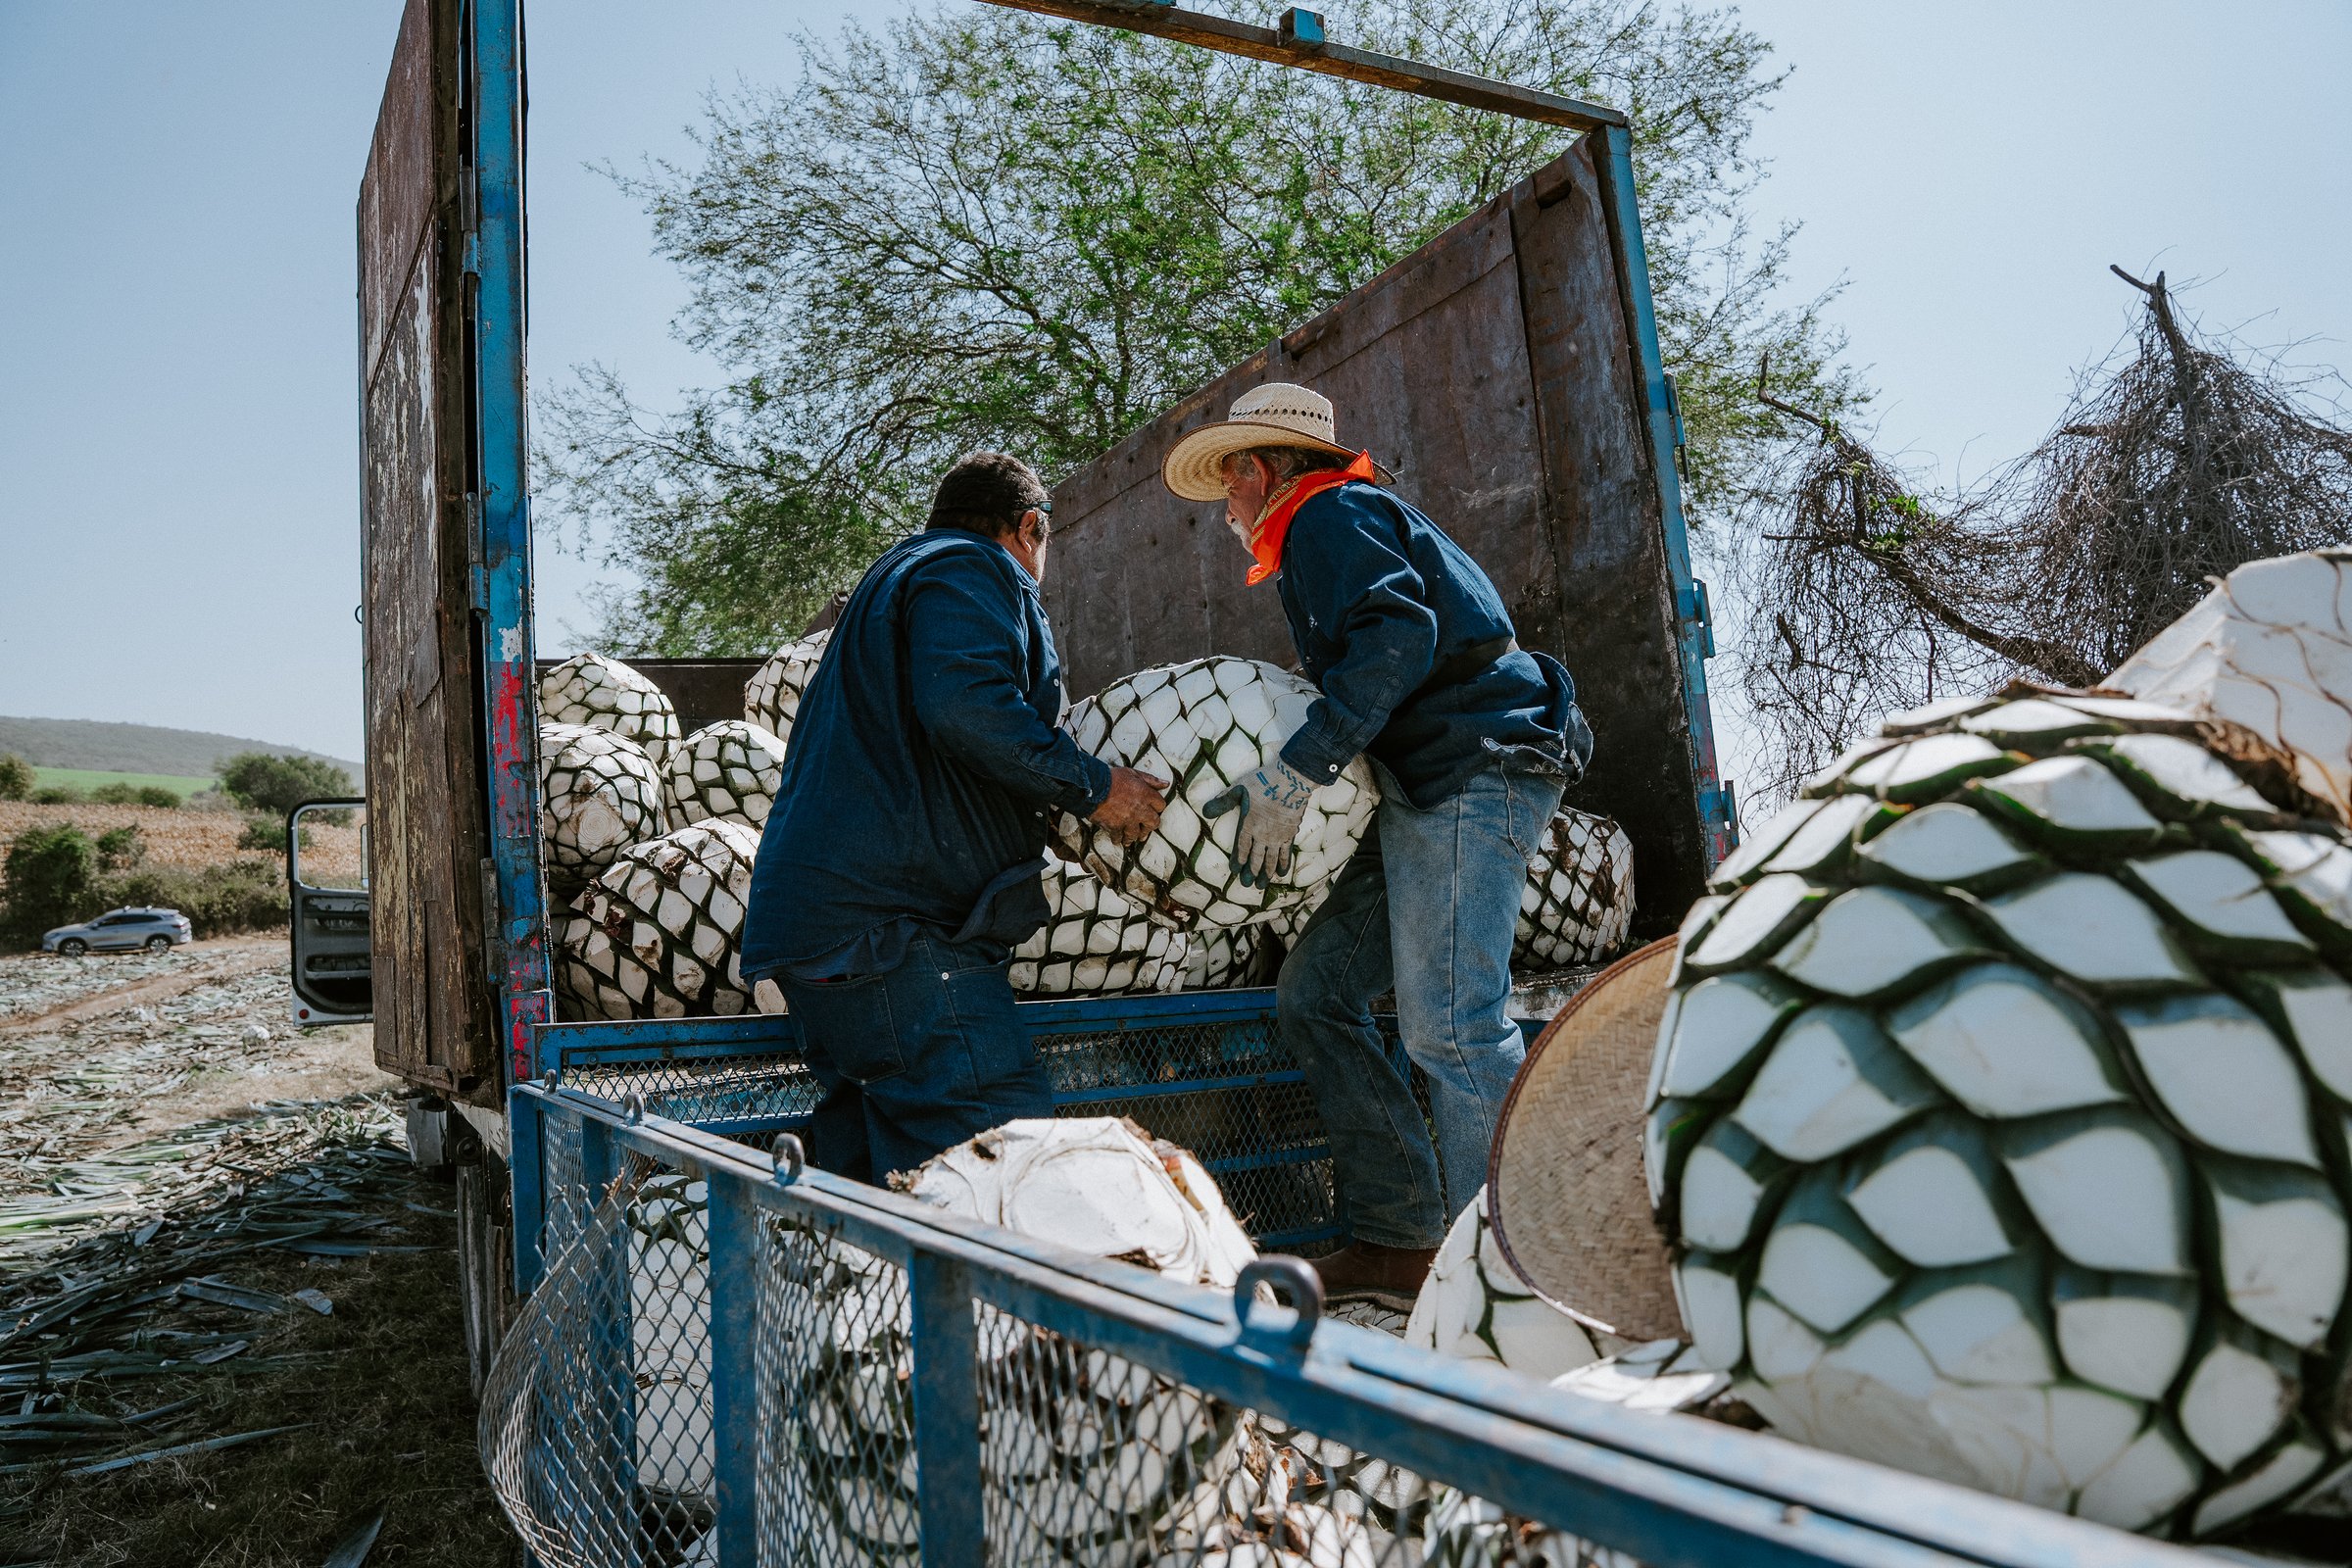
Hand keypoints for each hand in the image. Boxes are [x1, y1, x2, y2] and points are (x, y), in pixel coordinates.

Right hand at [1089, 766, 1168, 845]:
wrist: (1092, 786)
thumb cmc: (1111, 778)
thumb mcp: (1133, 773)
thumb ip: (1150, 780)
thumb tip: (1165, 784)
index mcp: (1146, 795)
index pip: (1161, 805)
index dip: (1157, 807)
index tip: (1152, 809)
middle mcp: (1140, 809)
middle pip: (1153, 823)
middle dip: (1149, 826)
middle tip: (1144, 827)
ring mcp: (1128, 820)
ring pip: (1136, 834)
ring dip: (1133, 836)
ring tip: (1130, 838)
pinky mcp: (1115, 827)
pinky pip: (1119, 838)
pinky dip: (1118, 839)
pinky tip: (1117, 839)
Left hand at [1202, 756, 1314, 887]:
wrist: (1291, 781)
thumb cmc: (1264, 782)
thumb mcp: (1239, 789)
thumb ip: (1223, 802)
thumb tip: (1205, 811)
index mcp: (1248, 824)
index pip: (1241, 847)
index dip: (1238, 860)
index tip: (1235, 870)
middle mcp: (1262, 835)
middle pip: (1255, 858)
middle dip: (1251, 872)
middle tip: (1247, 884)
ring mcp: (1277, 836)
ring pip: (1270, 860)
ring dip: (1265, 873)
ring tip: (1262, 886)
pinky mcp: (1290, 834)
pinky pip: (1286, 853)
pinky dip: (1283, 864)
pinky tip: (1281, 873)